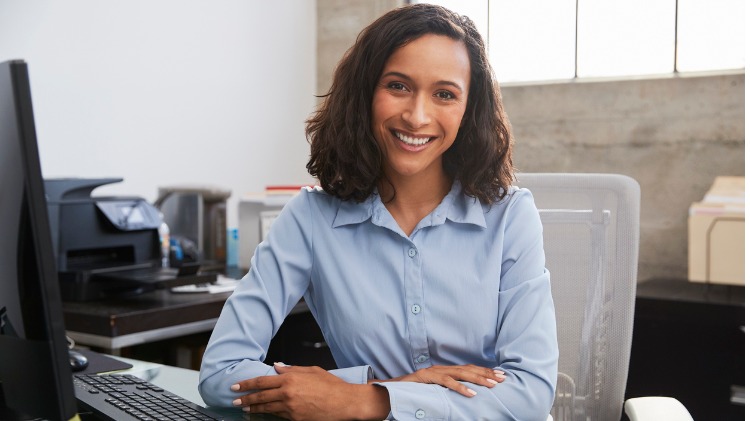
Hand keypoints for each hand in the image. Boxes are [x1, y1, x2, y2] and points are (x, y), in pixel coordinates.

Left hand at [231, 363, 388, 420]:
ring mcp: (291, 407)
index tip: (236, 386)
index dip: (246, 384)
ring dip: (253, 409)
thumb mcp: (312, 371)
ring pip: (266, 408)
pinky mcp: (295, 419)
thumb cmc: (331, 386)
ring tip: (244, 409)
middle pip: (260, 396)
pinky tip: (263, 414)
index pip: (262, 381)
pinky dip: (269, 415)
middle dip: (245, 398)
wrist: (345, 402)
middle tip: (234, 400)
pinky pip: (279, 416)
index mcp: (291, 378)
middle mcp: (288, 393)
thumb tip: (276, 366)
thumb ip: (292, 369)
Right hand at [377, 364, 505, 396]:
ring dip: (478, 379)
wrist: (388, 392)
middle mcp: (440, 368)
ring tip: (492, 385)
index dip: (484, 371)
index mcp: (443, 371)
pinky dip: (459, 387)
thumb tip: (464, 394)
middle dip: (486, 373)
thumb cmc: (411, 393)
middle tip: (502, 378)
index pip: (468, 369)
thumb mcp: (433, 391)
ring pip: (460, 374)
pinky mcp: (426, 378)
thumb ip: (446, 389)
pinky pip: (445, 382)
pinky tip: (471, 393)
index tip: (500, 376)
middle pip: (468, 369)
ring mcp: (433, 372)